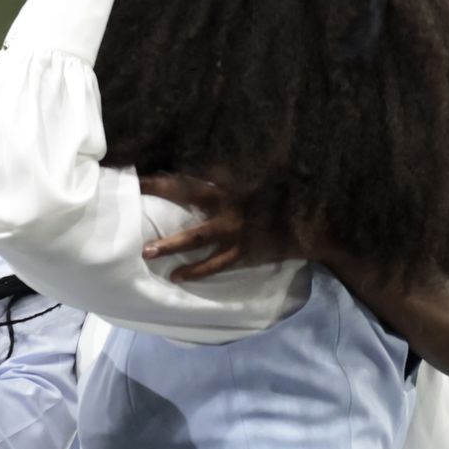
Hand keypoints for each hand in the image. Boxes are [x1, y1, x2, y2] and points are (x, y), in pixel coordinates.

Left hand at [140, 174, 281, 281]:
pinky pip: (216, 264)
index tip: (138, 172)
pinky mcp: (244, 252)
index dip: (165, 172)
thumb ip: (228, 178)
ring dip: (171, 245)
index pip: (193, 172)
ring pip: (197, 237)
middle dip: (161, 189)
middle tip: (133, 191)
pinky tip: (177, 276)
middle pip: (189, 192)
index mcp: (230, 184)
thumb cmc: (276, 203)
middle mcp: (230, 202)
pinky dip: (196, 271)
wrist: (314, 227)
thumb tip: (201, 172)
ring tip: (146, 252)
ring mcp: (236, 229)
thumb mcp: (254, 185)